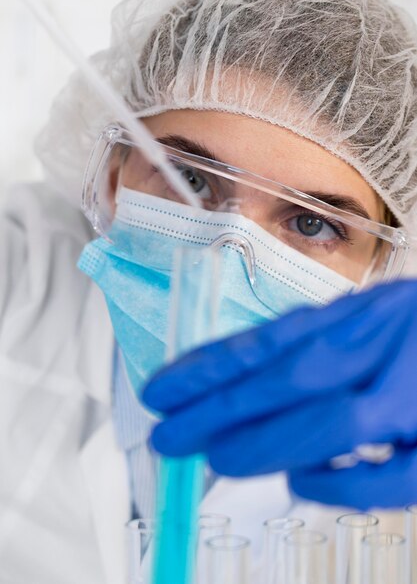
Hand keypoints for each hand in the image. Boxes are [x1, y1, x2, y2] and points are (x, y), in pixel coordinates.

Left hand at [142, 280, 416, 509]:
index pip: (274, 339)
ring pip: (332, 420)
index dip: (213, 364)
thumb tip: (246, 371)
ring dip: (267, 440)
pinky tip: (301, 482)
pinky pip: (392, 475)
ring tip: (215, 455)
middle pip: (290, 377)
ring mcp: (415, 395)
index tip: (165, 387)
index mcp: (361, 315)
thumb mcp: (368, 318)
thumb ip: (317, 339)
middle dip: (221, 406)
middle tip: (168, 432)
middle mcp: (385, 346)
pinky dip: (343, 483)